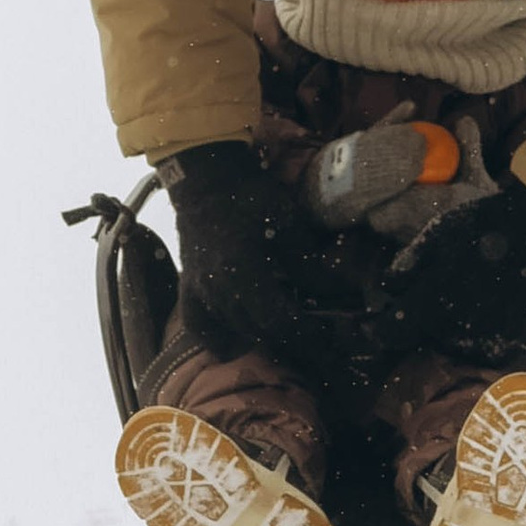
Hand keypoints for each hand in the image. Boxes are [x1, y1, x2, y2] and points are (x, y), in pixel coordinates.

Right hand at [162, 141, 351, 376]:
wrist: (205, 182)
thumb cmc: (248, 196)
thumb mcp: (286, 220)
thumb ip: (307, 261)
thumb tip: (336, 290)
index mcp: (241, 270)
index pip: (277, 320)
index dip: (303, 335)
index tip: (326, 339)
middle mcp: (217, 288)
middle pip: (258, 333)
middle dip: (291, 342)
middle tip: (317, 344)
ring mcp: (199, 291)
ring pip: (234, 332)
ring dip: (264, 340)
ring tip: (290, 338)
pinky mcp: (189, 289)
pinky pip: (201, 328)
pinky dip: (220, 339)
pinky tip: (238, 340)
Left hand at [389, 173, 525, 363]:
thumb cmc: (480, 230)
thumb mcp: (433, 238)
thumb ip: (406, 267)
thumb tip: (388, 288)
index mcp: (427, 308)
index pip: (388, 334)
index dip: (377, 329)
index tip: (373, 323)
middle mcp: (449, 333)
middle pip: (419, 339)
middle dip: (417, 324)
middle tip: (427, 299)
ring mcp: (479, 342)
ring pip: (448, 345)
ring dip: (445, 329)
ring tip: (457, 300)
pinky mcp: (505, 343)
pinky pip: (477, 347)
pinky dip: (473, 334)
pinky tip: (479, 308)